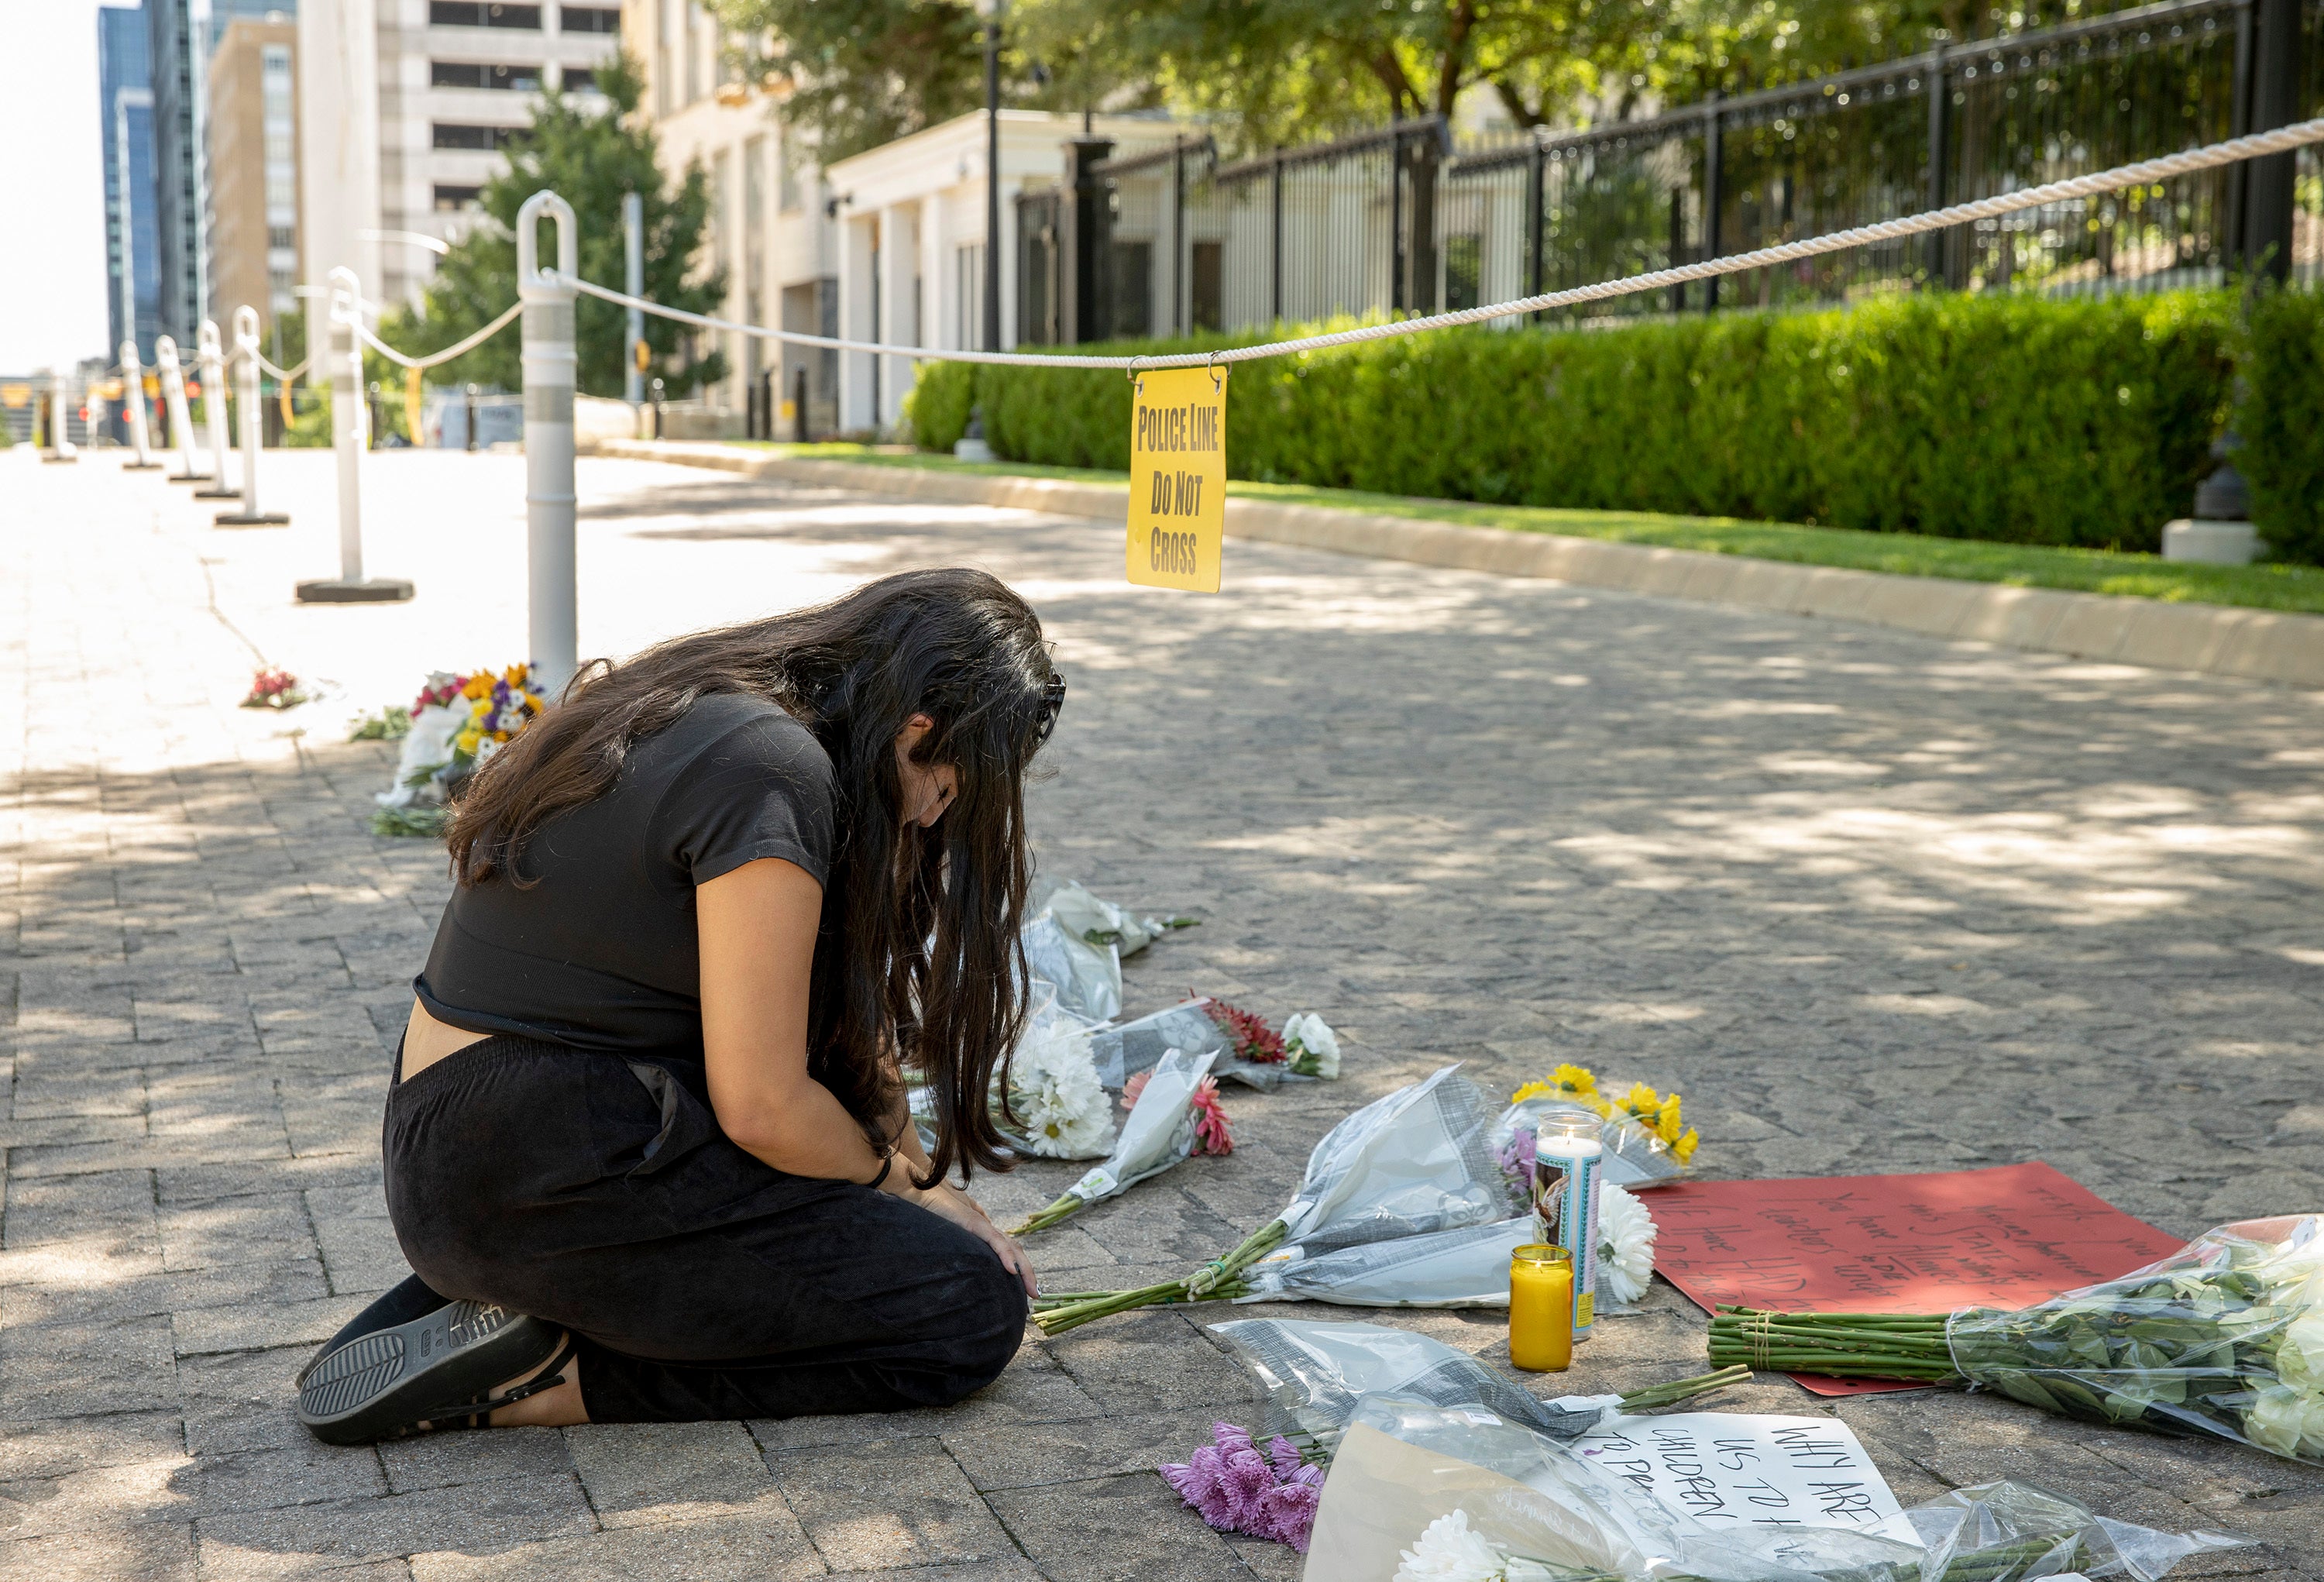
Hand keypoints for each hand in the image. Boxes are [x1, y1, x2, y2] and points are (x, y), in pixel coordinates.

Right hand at [914, 1182, 1036, 1298]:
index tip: (1025, 1288)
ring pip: (1011, 1247)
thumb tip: (961, 1262)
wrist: (922, 1191)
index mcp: (982, 1232)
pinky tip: (1012, 1269)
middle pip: (1014, 1250)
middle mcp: (986, 1228)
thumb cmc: (933, 1209)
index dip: (1018, 1266)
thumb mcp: (950, 1232)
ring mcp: (981, 1225)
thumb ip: (961, 1239)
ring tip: (1031, 1288)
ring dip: (1024, 1269)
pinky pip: (995, 1241)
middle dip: (1027, 1273)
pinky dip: (1005, 1255)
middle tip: (1035, 1294)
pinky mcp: (974, 1222)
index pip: (1007, 1249)